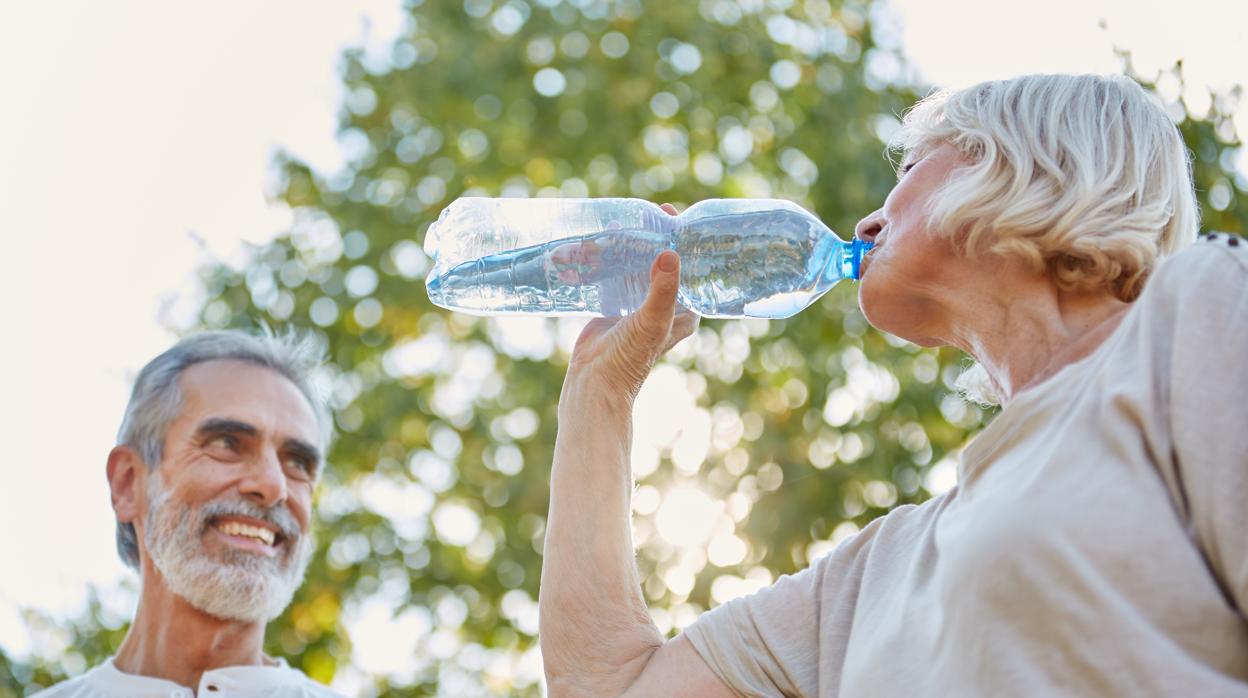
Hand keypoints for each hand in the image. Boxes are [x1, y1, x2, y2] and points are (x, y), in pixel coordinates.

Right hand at [563, 204, 698, 403]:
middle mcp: (664, 305)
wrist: (595, 381)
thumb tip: (670, 253)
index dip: (684, 241)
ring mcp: (639, 304)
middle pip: (662, 263)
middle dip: (653, 239)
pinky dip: (607, 260)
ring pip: (637, 266)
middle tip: (644, 214)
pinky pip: (615, 275)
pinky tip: (599, 243)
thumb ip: (662, 289)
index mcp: (684, 310)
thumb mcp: (652, 320)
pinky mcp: (615, 305)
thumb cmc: (630, 357)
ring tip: (620, 224)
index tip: (672, 216)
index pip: (690, 267)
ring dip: (628, 247)